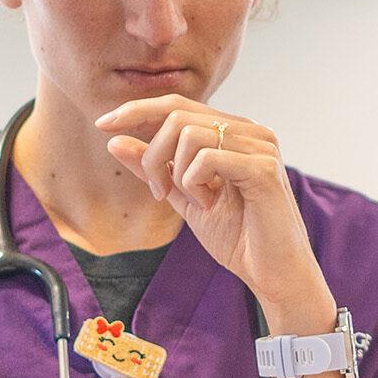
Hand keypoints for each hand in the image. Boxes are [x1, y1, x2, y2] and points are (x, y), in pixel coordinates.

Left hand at [96, 95, 328, 315]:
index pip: (178, 104)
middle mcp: (251, 130)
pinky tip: (210, 205)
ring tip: (195, 202)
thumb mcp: (183, 197)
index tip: (103, 124)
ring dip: (176, 174)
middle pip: (177, 115)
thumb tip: (114, 139)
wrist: (273, 273)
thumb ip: (153, 168)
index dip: (137, 109)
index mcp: (234, 132)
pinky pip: (207, 158)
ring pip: (189, 135)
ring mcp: (261, 146)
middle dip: (152, 154)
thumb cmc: (239, 237)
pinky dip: (195, 183)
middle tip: (158, 191)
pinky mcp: (264, 168)